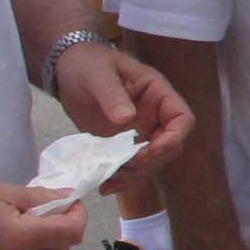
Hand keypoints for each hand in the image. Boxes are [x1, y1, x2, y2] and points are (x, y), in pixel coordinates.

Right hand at [0, 181, 84, 249]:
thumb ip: (37, 197)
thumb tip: (67, 197)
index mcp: (19, 239)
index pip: (71, 234)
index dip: (76, 215)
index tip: (68, 202)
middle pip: (61, 249)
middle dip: (60, 229)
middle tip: (41, 210)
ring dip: (43, 243)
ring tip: (16, 225)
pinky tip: (0, 242)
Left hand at [50, 41, 193, 184]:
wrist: (67, 71)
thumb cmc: (87, 64)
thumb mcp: (98, 74)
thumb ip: (112, 95)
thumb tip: (127, 118)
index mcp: (158, 94)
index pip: (182, 119)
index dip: (173, 138)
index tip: (148, 151)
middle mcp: (155, 116)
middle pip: (170, 146)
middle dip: (151, 161)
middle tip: (124, 166)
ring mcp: (140, 132)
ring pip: (152, 161)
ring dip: (135, 174)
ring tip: (109, 179)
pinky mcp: (122, 145)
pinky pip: (131, 166)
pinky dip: (121, 179)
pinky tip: (105, 185)